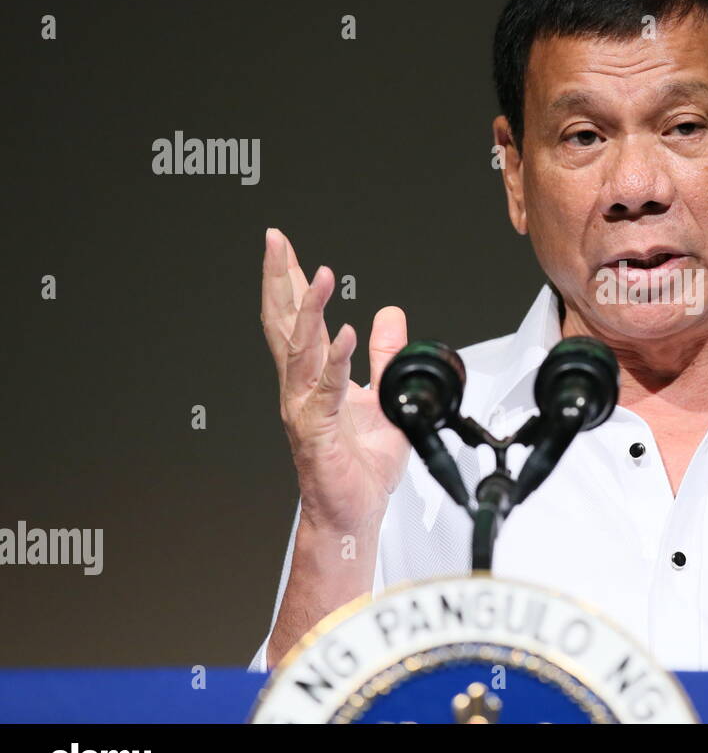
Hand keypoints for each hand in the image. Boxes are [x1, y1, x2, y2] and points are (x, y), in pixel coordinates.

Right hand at [260, 228, 409, 535]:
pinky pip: (328, 390)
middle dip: (279, 280)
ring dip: (312, 310)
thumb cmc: (361, 464)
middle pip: (285, 323)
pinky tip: (345, 333)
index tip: (281, 244)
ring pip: (303, 350)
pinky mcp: (317, 431)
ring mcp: (304, 407)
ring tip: (320, 275)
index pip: (297, 317)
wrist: (355, 511)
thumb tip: (388, 313)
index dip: (288, 280)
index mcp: (314, 376)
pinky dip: (337, 360)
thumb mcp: (385, 394)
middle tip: (275, 241)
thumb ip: (384, 354)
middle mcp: (302, 387)